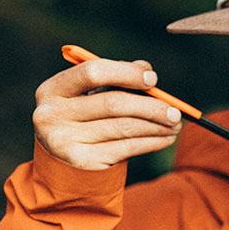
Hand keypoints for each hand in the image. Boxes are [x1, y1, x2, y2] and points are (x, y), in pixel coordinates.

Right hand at [33, 57, 182, 169]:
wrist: (62, 161)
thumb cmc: (82, 117)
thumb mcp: (89, 95)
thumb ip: (115, 77)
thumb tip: (145, 68)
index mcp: (53, 89)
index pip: (92, 72)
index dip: (126, 73)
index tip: (153, 79)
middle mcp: (53, 114)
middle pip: (113, 103)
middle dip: (150, 106)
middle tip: (175, 111)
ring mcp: (65, 139)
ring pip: (124, 128)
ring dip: (156, 126)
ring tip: (175, 125)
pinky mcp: (82, 161)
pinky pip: (126, 148)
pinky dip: (151, 142)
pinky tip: (166, 138)